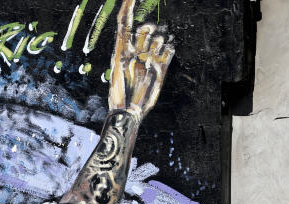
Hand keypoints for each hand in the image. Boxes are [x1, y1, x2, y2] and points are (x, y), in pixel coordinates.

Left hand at [108, 0, 174, 117]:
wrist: (129, 109)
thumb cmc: (119, 89)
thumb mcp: (119, 59)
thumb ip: (125, 38)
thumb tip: (134, 22)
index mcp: (122, 47)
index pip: (125, 21)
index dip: (129, 6)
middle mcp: (136, 51)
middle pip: (146, 29)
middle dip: (148, 31)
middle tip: (143, 46)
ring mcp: (149, 58)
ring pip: (158, 38)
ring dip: (157, 43)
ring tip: (150, 59)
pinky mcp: (161, 68)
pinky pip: (169, 50)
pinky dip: (169, 48)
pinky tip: (165, 53)